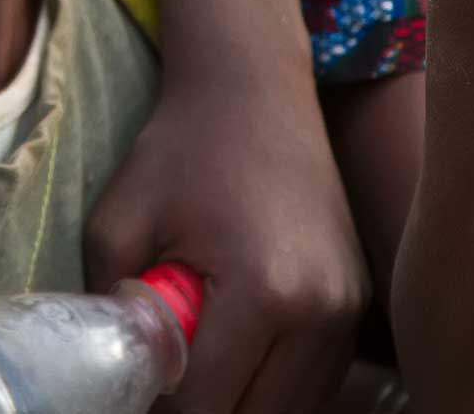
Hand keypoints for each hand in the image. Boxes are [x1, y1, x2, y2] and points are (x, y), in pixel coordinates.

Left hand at [85, 74, 366, 412]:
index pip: (205, 405)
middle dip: (201, 408)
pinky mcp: (360, 305)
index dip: (158, 406)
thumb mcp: (118, 223)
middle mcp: (324, 311)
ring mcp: (351, 311)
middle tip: (164, 371)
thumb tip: (117, 379)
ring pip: (290, 409)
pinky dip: (273, 384)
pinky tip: (236, 349)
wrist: (254, 91)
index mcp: (266, 291)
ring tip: (199, 356)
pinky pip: (315, 382)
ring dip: (240, 401)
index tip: (135, 379)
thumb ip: (113, 311)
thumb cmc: (181, 149)